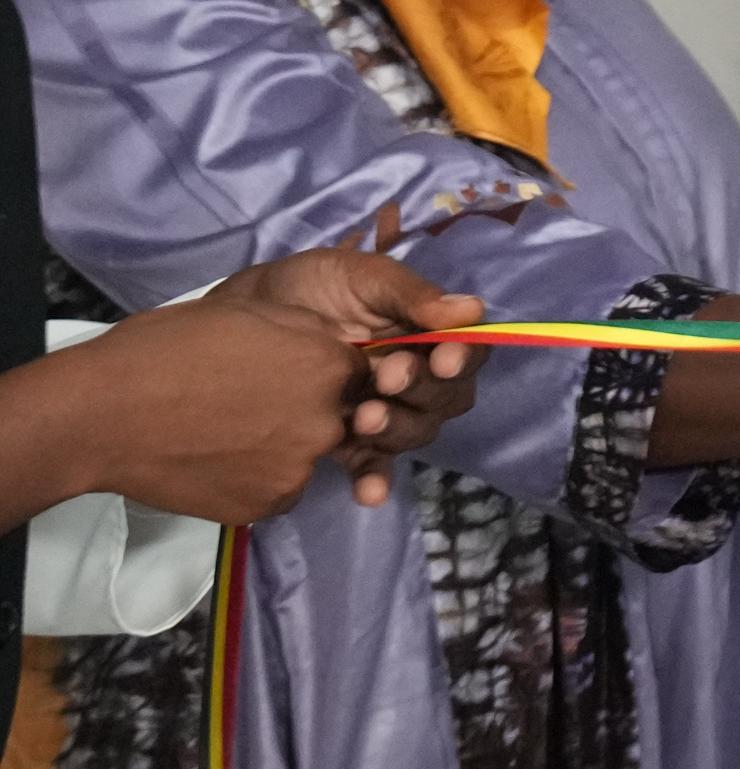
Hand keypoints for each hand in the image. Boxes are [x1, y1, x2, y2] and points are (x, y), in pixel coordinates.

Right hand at [21, 243, 489, 523]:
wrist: (101, 414)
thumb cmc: (166, 351)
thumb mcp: (249, 317)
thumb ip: (305, 335)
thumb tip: (333, 348)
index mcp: (328, 366)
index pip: (360, 374)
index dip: (328, 374)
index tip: (294, 374)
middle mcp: (327, 421)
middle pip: (340, 418)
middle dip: (308, 412)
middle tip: (252, 404)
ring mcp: (298, 470)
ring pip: (307, 456)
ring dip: (281, 447)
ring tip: (224, 430)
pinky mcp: (267, 506)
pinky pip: (278, 490)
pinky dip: (256, 479)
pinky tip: (216, 459)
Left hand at [212, 242, 492, 498]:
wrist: (237, 317)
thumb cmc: (306, 287)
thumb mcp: (359, 276)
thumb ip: (410, 294)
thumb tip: (472, 310)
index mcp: (424, 332)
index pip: (466, 350)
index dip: (463, 358)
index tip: (442, 358)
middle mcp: (413, 374)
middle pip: (446, 397)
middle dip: (421, 391)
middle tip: (385, 377)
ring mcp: (383, 408)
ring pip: (415, 431)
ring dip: (398, 429)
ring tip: (363, 418)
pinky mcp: (347, 438)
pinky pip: (372, 465)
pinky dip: (375, 479)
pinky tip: (368, 492)